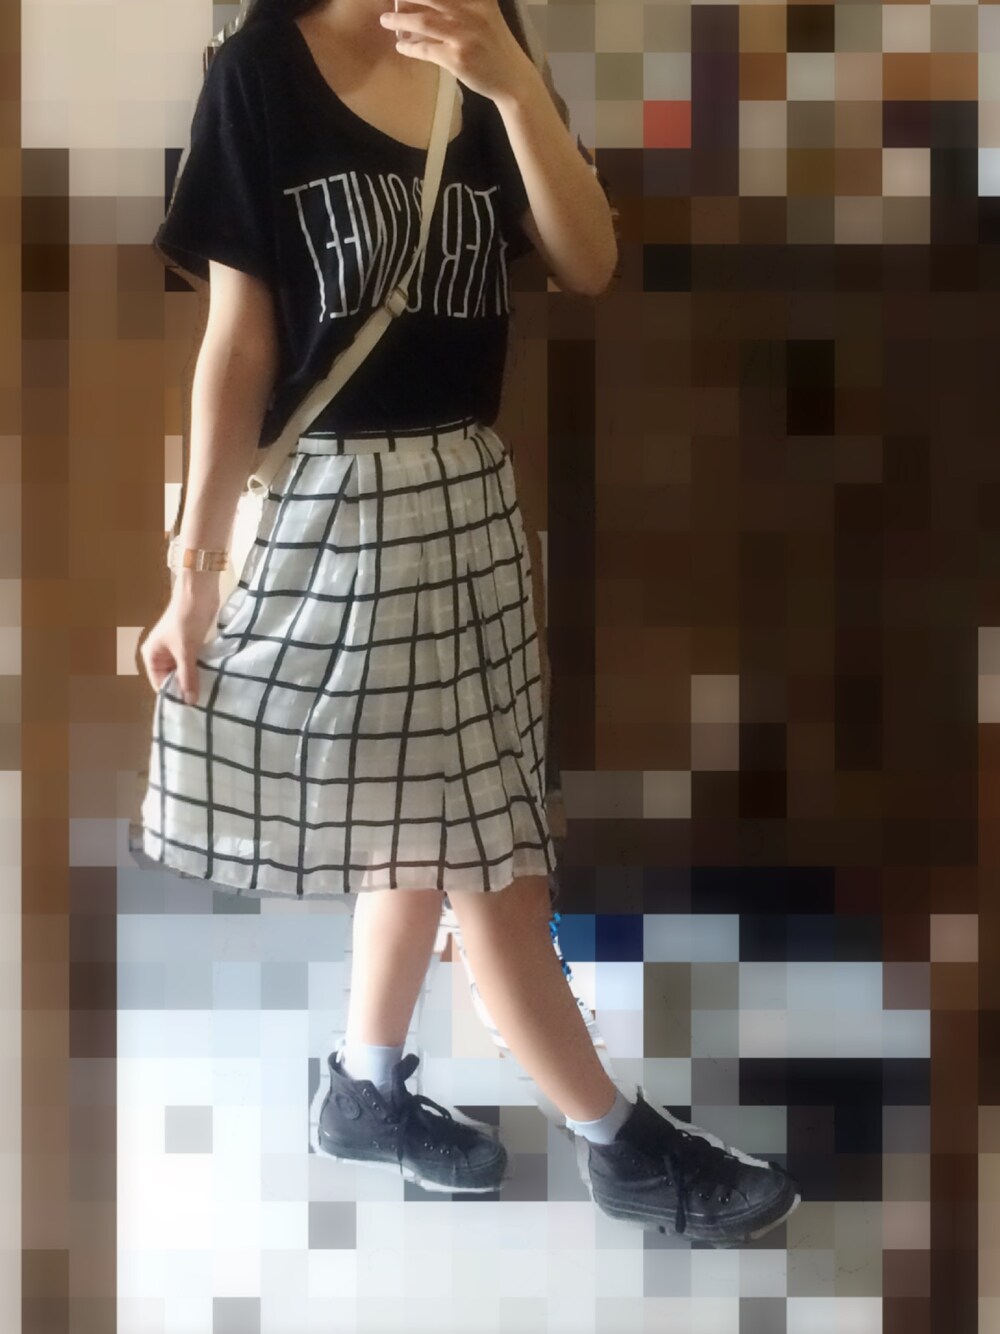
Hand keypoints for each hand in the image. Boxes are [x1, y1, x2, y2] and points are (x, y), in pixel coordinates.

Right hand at [139, 582, 220, 705]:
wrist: (199, 591)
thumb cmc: (186, 619)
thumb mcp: (186, 651)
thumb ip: (188, 677)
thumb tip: (190, 702)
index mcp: (152, 656)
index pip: (160, 684)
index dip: (173, 696)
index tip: (190, 710)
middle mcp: (161, 655)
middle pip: (173, 679)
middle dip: (186, 689)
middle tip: (204, 705)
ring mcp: (177, 649)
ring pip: (185, 671)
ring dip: (196, 679)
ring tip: (210, 695)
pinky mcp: (192, 644)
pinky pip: (195, 662)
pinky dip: (202, 669)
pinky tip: (213, 680)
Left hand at [378, 0, 535, 103]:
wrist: (513, 79)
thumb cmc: (494, 44)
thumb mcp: (484, 14)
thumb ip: (460, 4)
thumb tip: (419, 3)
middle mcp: (472, 11)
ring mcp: (464, 35)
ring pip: (423, 22)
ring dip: (400, 20)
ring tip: (385, 20)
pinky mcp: (458, 59)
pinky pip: (426, 50)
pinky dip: (410, 48)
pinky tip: (400, 46)